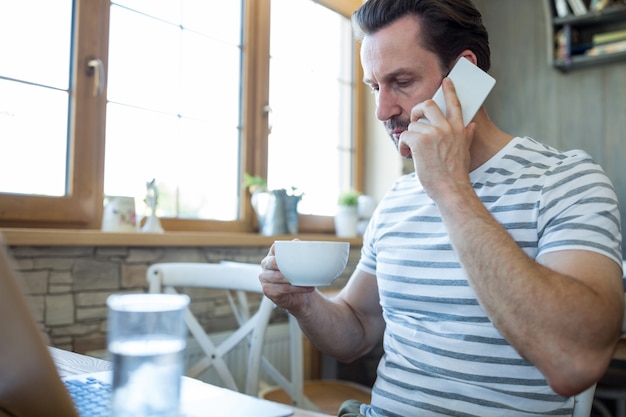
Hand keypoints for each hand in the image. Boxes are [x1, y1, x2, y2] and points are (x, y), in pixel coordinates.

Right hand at [259, 243, 315, 311]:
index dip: (284, 249)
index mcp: (272, 255)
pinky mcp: (267, 290)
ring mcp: (264, 278)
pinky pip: (283, 289)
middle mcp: (265, 265)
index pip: (276, 248)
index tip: (297, 252)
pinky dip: (296, 289)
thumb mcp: (299, 263)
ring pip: (278, 277)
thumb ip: (298, 251)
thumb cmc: (298, 276)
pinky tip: (307, 288)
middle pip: (273, 262)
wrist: (300, 296)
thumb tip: (297, 242)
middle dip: (287, 265)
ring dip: (294, 279)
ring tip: (308, 280)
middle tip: (302, 267)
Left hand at [398, 77, 474, 198]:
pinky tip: (406, 155)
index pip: (455, 104)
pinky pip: (405, 135)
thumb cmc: (455, 174)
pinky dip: (403, 146)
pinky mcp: (420, 142)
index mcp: (459, 129)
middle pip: (428, 104)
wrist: (451, 189)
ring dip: (409, 138)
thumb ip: (466, 136)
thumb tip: (472, 125)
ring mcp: (433, 134)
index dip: (450, 90)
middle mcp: (447, 128)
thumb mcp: (464, 151)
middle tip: (415, 120)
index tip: (446, 80)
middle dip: (418, 110)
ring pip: (413, 125)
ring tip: (411, 151)